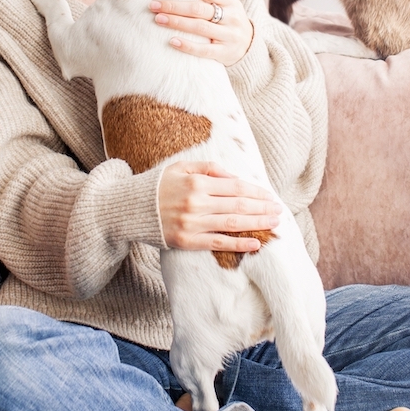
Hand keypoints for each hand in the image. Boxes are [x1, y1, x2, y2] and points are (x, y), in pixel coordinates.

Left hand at [150, 0, 254, 66]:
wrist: (250, 45)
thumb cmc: (233, 17)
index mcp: (230, 1)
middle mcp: (230, 17)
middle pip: (199, 9)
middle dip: (174, 6)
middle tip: (153, 5)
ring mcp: (228, 36)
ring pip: (200, 28)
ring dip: (177, 23)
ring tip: (158, 19)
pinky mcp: (224, 53)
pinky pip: (204, 50)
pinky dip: (188, 46)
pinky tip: (172, 42)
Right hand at [158, 161, 280, 250]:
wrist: (130, 209)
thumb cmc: (158, 185)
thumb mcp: (181, 167)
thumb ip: (208, 168)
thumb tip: (234, 177)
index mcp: (197, 182)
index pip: (236, 187)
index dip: (256, 192)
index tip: (270, 196)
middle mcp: (196, 203)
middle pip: (238, 205)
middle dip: (262, 208)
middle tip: (279, 211)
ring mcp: (192, 223)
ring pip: (232, 223)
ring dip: (257, 224)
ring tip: (274, 224)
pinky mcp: (187, 241)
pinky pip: (218, 243)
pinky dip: (239, 243)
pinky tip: (255, 243)